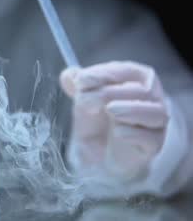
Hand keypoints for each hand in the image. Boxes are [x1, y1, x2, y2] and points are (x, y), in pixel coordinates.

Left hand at [60, 61, 168, 181]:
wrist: (99, 154)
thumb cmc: (97, 120)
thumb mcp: (83, 100)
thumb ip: (76, 86)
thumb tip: (69, 74)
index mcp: (137, 80)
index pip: (128, 71)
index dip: (105, 73)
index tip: (81, 80)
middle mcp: (153, 99)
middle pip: (141, 90)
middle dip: (109, 92)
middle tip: (83, 100)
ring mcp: (156, 124)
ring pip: (155, 112)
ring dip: (131, 109)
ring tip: (110, 110)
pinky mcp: (153, 145)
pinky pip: (151, 138)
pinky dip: (134, 133)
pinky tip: (118, 132)